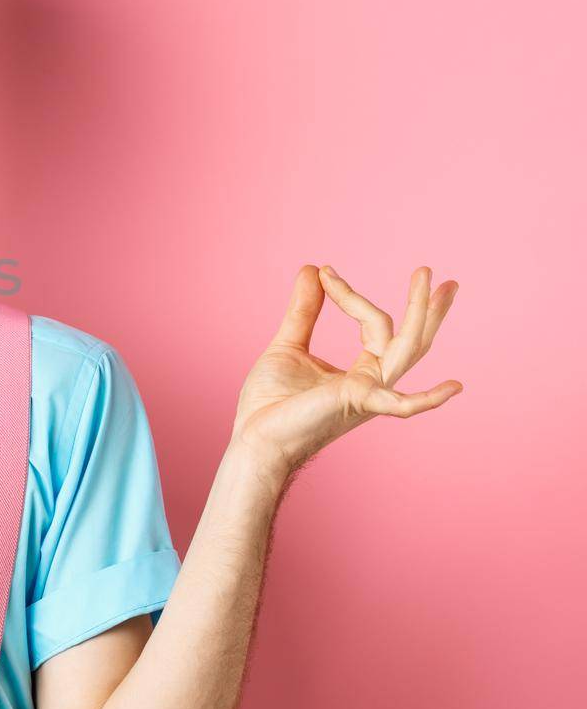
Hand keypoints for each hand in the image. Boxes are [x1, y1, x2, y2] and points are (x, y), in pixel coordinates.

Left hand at [230, 264, 461, 479]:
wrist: (255, 438)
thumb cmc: (272, 402)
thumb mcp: (289, 345)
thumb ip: (305, 311)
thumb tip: (312, 269)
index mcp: (361, 370)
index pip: (374, 324)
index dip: (350, 294)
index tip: (324, 271)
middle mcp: (373, 381)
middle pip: (410, 339)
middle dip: (424, 306)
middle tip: (430, 272)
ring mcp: (369, 393)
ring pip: (406, 350)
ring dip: (420, 313)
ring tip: (426, 277)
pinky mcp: (357, 404)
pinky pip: (400, 404)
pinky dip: (427, 399)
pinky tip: (453, 388)